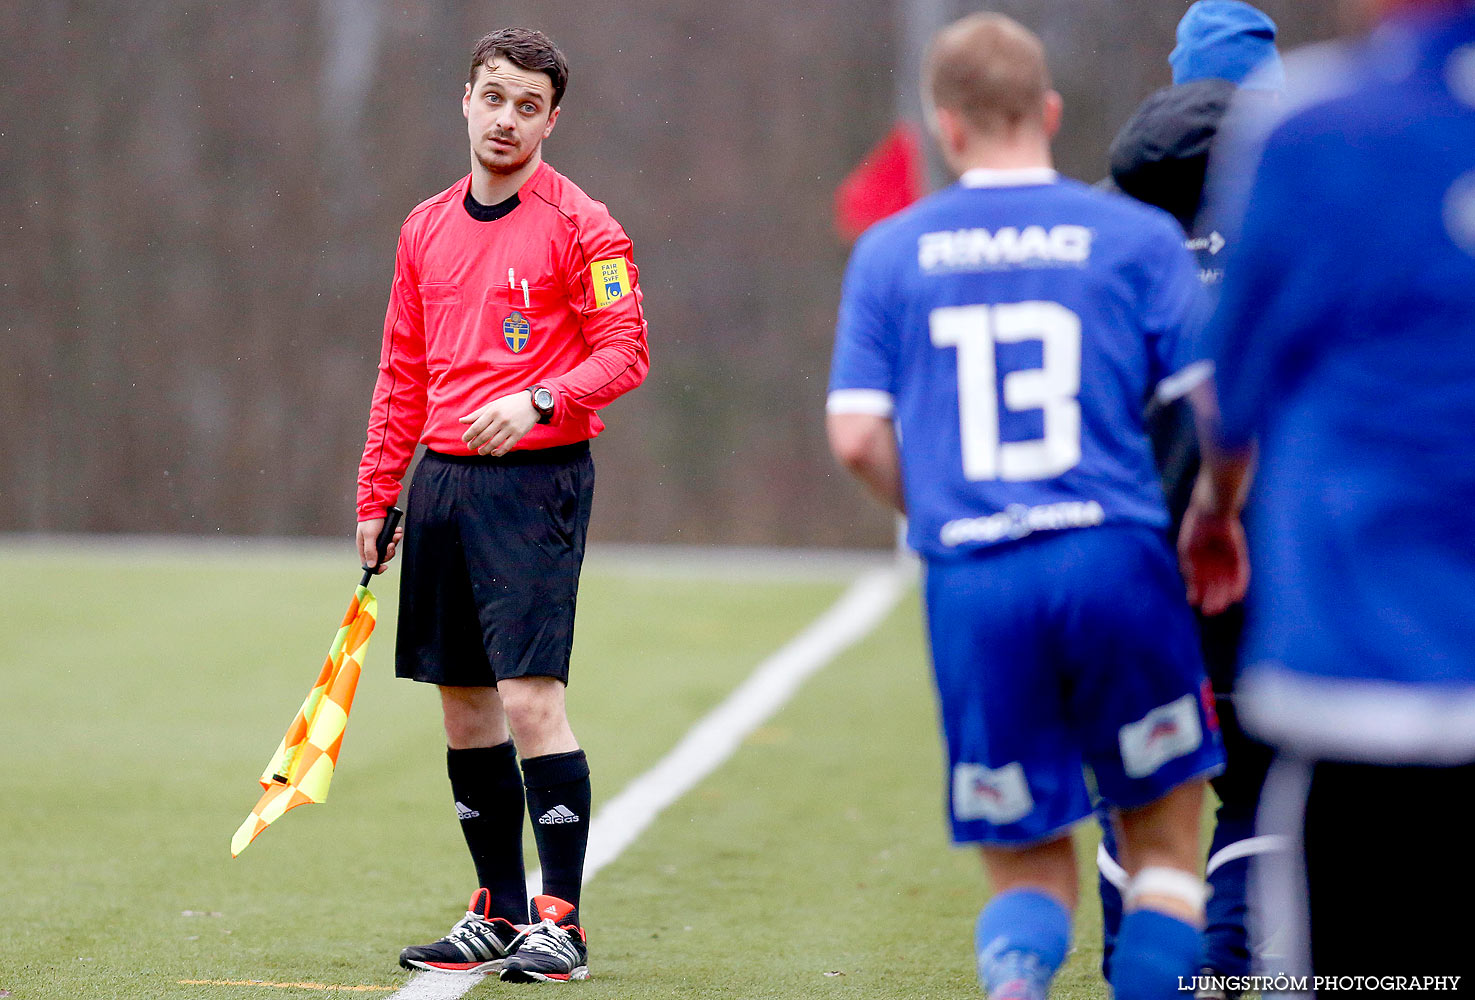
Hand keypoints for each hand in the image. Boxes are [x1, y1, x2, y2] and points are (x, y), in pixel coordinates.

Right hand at [356, 517, 403, 572]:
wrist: (378, 505)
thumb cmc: (371, 520)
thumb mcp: (370, 536)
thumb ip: (370, 551)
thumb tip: (371, 566)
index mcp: (363, 547)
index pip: (368, 564)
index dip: (376, 567)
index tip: (385, 567)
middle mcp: (371, 545)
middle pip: (382, 557)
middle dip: (389, 552)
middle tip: (391, 544)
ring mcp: (379, 540)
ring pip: (389, 549)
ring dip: (394, 542)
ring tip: (396, 534)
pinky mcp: (386, 535)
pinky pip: (393, 540)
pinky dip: (396, 536)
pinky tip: (397, 530)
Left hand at [459, 390, 537, 455]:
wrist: (531, 404)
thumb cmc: (509, 404)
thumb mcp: (493, 405)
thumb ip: (477, 414)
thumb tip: (461, 421)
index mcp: (493, 411)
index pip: (477, 426)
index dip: (469, 435)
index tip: (464, 439)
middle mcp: (501, 420)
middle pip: (484, 436)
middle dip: (474, 444)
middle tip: (470, 447)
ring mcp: (510, 428)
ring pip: (494, 443)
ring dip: (484, 450)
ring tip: (480, 451)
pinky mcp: (518, 434)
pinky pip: (506, 447)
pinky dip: (498, 452)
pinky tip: (493, 453)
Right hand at [1178, 500, 1248, 615]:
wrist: (1212, 510)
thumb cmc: (1195, 528)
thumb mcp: (1186, 551)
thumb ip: (1189, 570)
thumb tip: (1191, 590)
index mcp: (1198, 560)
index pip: (1198, 581)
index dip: (1196, 592)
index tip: (1195, 602)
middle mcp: (1213, 561)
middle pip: (1214, 584)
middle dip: (1212, 598)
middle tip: (1211, 611)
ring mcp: (1226, 558)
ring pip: (1227, 581)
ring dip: (1224, 594)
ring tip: (1222, 605)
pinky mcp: (1239, 554)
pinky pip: (1241, 572)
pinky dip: (1239, 584)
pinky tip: (1236, 595)